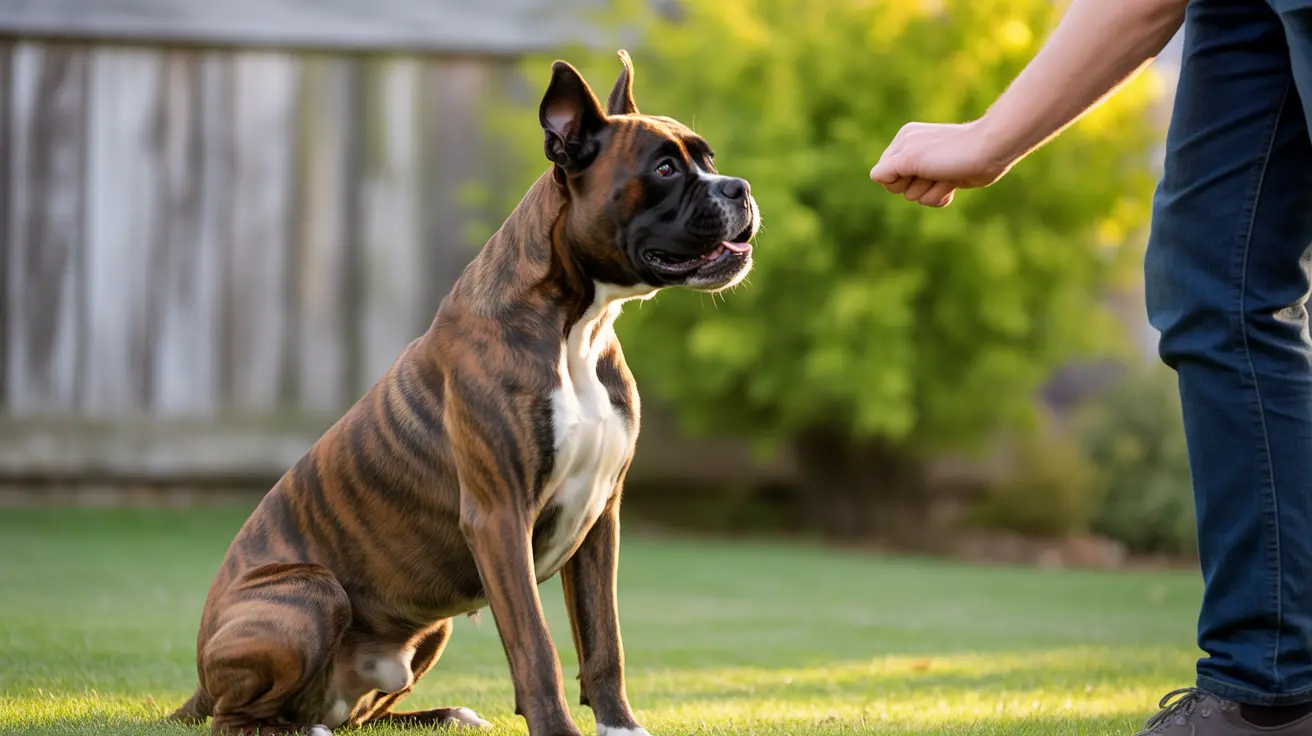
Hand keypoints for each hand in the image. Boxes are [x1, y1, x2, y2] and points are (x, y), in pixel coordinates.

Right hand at [869, 120, 1011, 206]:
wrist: (989, 152)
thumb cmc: (950, 153)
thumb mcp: (911, 158)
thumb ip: (888, 169)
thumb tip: (875, 177)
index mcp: (902, 142)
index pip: (882, 174)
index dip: (896, 179)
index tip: (915, 169)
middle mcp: (914, 153)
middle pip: (899, 188)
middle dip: (918, 186)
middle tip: (935, 171)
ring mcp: (930, 167)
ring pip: (917, 196)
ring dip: (933, 191)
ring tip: (948, 176)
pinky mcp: (945, 178)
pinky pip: (931, 199)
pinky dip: (941, 196)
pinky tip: (953, 186)